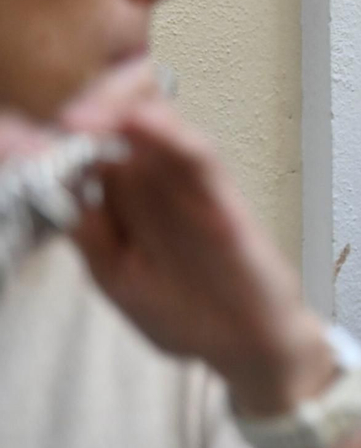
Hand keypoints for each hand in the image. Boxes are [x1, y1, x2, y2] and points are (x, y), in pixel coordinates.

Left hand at [57, 61, 335, 416]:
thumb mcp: (113, 273)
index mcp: (127, 193)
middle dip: (88, 102)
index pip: (92, 138)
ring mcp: (191, 183)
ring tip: (78, 117)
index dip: (60, 125)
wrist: (249, 345)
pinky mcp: (223, 197)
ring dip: (119, 106)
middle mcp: (158, 177)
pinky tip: (139, 121)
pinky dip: (169, 133)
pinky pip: (198, 155)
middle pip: (124, 112)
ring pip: (159, 119)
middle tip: (58, 118)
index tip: (18, 132)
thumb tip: (40, 177)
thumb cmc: (186, 311)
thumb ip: (83, 225)